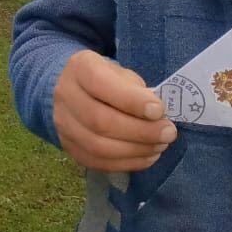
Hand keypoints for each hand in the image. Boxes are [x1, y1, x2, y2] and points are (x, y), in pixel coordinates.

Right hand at [53, 49, 175, 171]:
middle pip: (100, 121)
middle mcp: (65, 95)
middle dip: (140, 131)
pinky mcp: (69, 148)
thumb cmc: (108, 80)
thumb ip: (136, 90)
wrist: (77, 90)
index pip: (100, 84)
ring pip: (98, 146)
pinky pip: (98, 162)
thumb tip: (157, 115)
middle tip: (168, 133)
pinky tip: (147, 156)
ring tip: (160, 146)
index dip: (131, 100)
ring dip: (135, 150)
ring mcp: (63, 125)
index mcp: (79, 68)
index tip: (159, 110)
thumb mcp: (122, 73)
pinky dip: (127, 163)